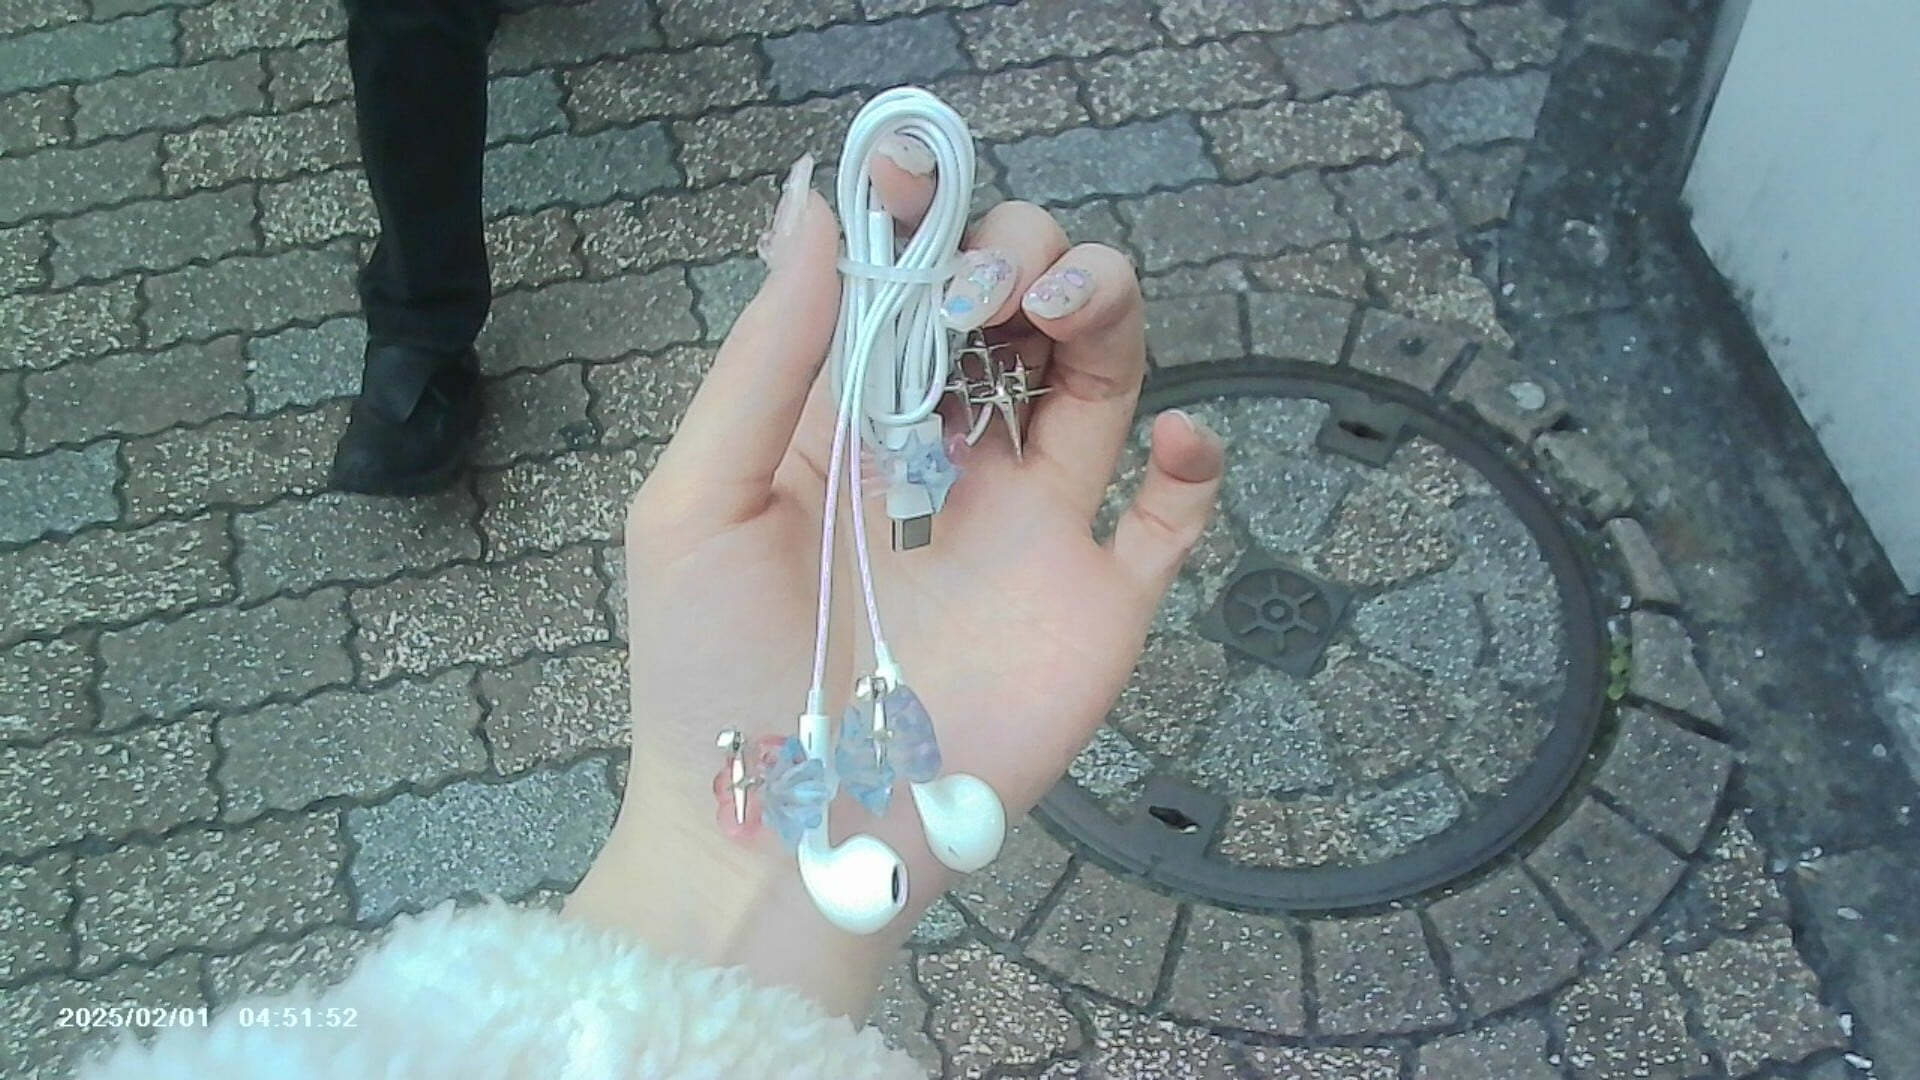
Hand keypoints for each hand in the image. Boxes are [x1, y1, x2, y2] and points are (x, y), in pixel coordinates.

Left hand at [564, 148, 1224, 1016]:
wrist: (774, 838)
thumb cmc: (708, 676)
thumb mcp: (700, 502)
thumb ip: (763, 361)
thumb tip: (812, 204)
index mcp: (851, 429)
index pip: (908, 293)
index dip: (923, 223)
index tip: (919, 174)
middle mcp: (949, 464)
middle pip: (1017, 317)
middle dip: (1014, 260)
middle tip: (985, 290)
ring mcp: (1029, 533)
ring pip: (1099, 381)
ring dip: (1104, 310)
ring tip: (1069, 302)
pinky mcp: (1092, 607)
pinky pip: (1167, 521)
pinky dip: (1192, 464)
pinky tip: (1170, 436)